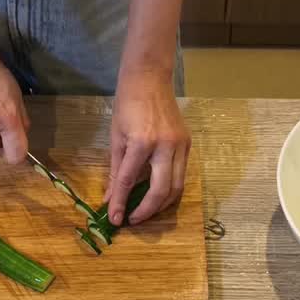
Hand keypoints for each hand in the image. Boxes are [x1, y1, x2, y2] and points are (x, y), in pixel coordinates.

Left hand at [104, 68, 190, 225]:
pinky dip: (170, 188)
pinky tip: (157, 193)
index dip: (122, 203)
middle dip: (148, 211)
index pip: (130, 181)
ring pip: (177, 186)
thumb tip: (111, 199)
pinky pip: (181, 174)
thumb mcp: (116, 137)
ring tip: (146, 211)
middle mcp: (166, 146)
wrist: (150, 78)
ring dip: (162, 204)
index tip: (116, 220)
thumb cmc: (127, 104)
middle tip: (134, 220)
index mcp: (142, 142)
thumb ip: (116, 171)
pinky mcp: (188, 144)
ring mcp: (181, 145)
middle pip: (161, 191)